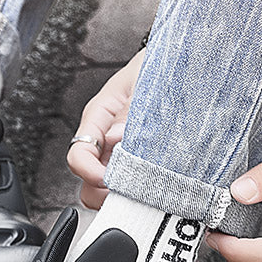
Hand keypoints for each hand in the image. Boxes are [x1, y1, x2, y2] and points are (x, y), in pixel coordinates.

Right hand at [67, 49, 145, 208]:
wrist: (183, 65)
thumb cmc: (158, 68)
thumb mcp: (145, 83)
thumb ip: (132, 111)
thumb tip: (116, 137)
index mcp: (99, 118)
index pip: (78, 156)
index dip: (90, 173)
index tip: (109, 179)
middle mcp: (105, 141)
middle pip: (88, 182)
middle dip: (105, 193)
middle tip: (132, 190)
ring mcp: (120, 155)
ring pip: (107, 191)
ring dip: (124, 196)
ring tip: (149, 190)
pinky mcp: (140, 165)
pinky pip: (133, 188)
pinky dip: (143, 195)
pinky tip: (160, 189)